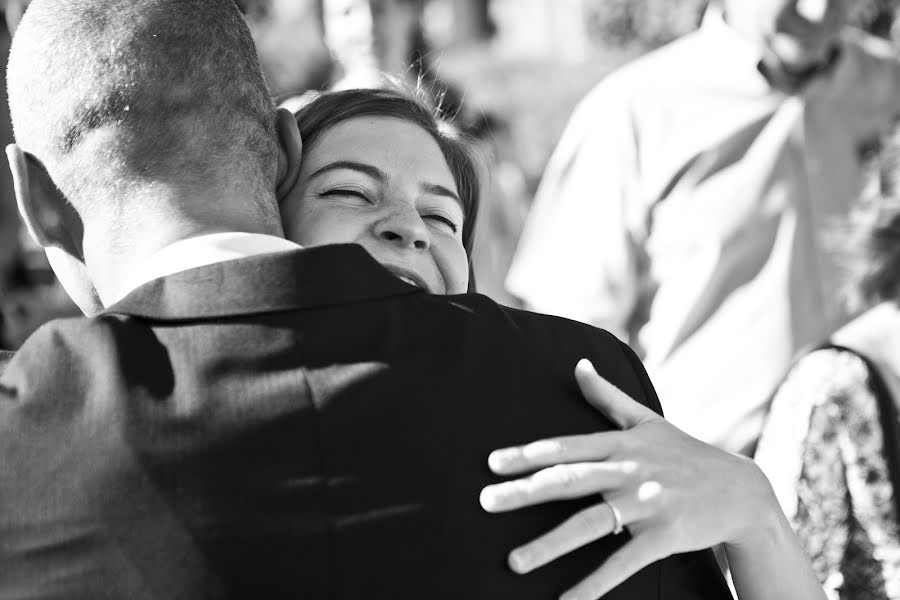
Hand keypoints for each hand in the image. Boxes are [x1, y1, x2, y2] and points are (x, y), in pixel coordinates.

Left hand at [480, 359, 774, 599]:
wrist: (741, 489)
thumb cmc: (684, 453)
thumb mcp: (648, 420)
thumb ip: (607, 396)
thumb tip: (577, 364)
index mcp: (621, 443)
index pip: (566, 447)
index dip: (527, 453)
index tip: (491, 463)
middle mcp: (630, 470)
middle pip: (569, 480)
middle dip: (524, 492)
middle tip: (484, 503)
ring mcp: (648, 503)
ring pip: (591, 523)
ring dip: (550, 544)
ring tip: (513, 562)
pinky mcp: (666, 535)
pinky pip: (625, 561)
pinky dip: (596, 582)